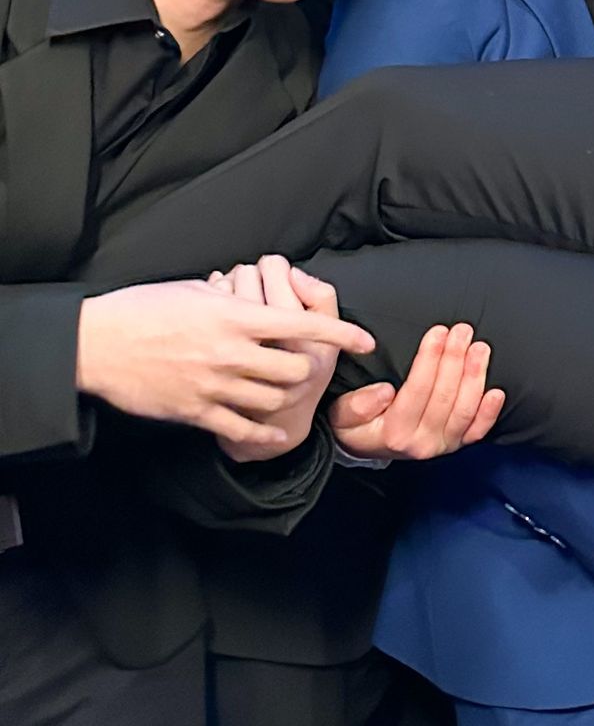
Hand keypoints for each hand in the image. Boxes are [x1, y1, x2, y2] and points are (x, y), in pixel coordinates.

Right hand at [76, 267, 373, 454]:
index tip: (364, 340)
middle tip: (309, 368)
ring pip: (275, 400)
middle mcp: (231, 352)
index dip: (339, 333)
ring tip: (288, 395)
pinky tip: (276, 434)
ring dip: (287, 398)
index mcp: (234, 316)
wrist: (96, 344)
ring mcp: (215, 385)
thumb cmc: (142, 308)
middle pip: (296, 369)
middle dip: (309, 370)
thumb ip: (231, 297)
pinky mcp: (196, 412)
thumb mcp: (193, 291)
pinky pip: (242, 429)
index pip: (301, 323)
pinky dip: (265, 434)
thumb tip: (253, 293)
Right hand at [330, 323, 505, 460]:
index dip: (431, 359)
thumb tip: (385, 392)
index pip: (418, 390)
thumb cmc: (355, 425)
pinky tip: (497, 391)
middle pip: (445, 396)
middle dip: (455, 359)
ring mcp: (442, 446)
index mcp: (394, 433)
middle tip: (462, 330)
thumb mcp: (342, 414)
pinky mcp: (456, 445)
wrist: (367, 447)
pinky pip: (477, 431)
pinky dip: (489, 412)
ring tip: (479, 348)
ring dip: (475, 376)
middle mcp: (422, 443)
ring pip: (465, 409)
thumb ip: (358, 405)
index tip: (438, 332)